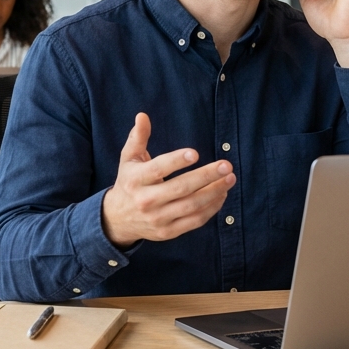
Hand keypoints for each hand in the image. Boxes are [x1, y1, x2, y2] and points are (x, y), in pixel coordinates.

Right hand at [100, 113, 235, 248]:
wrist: (118, 219)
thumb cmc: (129, 182)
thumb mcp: (128, 159)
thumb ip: (137, 137)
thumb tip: (142, 116)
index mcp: (136, 179)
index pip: (158, 169)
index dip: (176, 161)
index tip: (195, 153)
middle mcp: (146, 201)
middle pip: (180, 188)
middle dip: (206, 176)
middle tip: (226, 166)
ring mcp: (157, 219)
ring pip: (191, 206)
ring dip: (214, 192)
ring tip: (230, 179)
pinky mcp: (168, 232)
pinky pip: (194, 221)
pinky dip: (211, 208)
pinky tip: (221, 195)